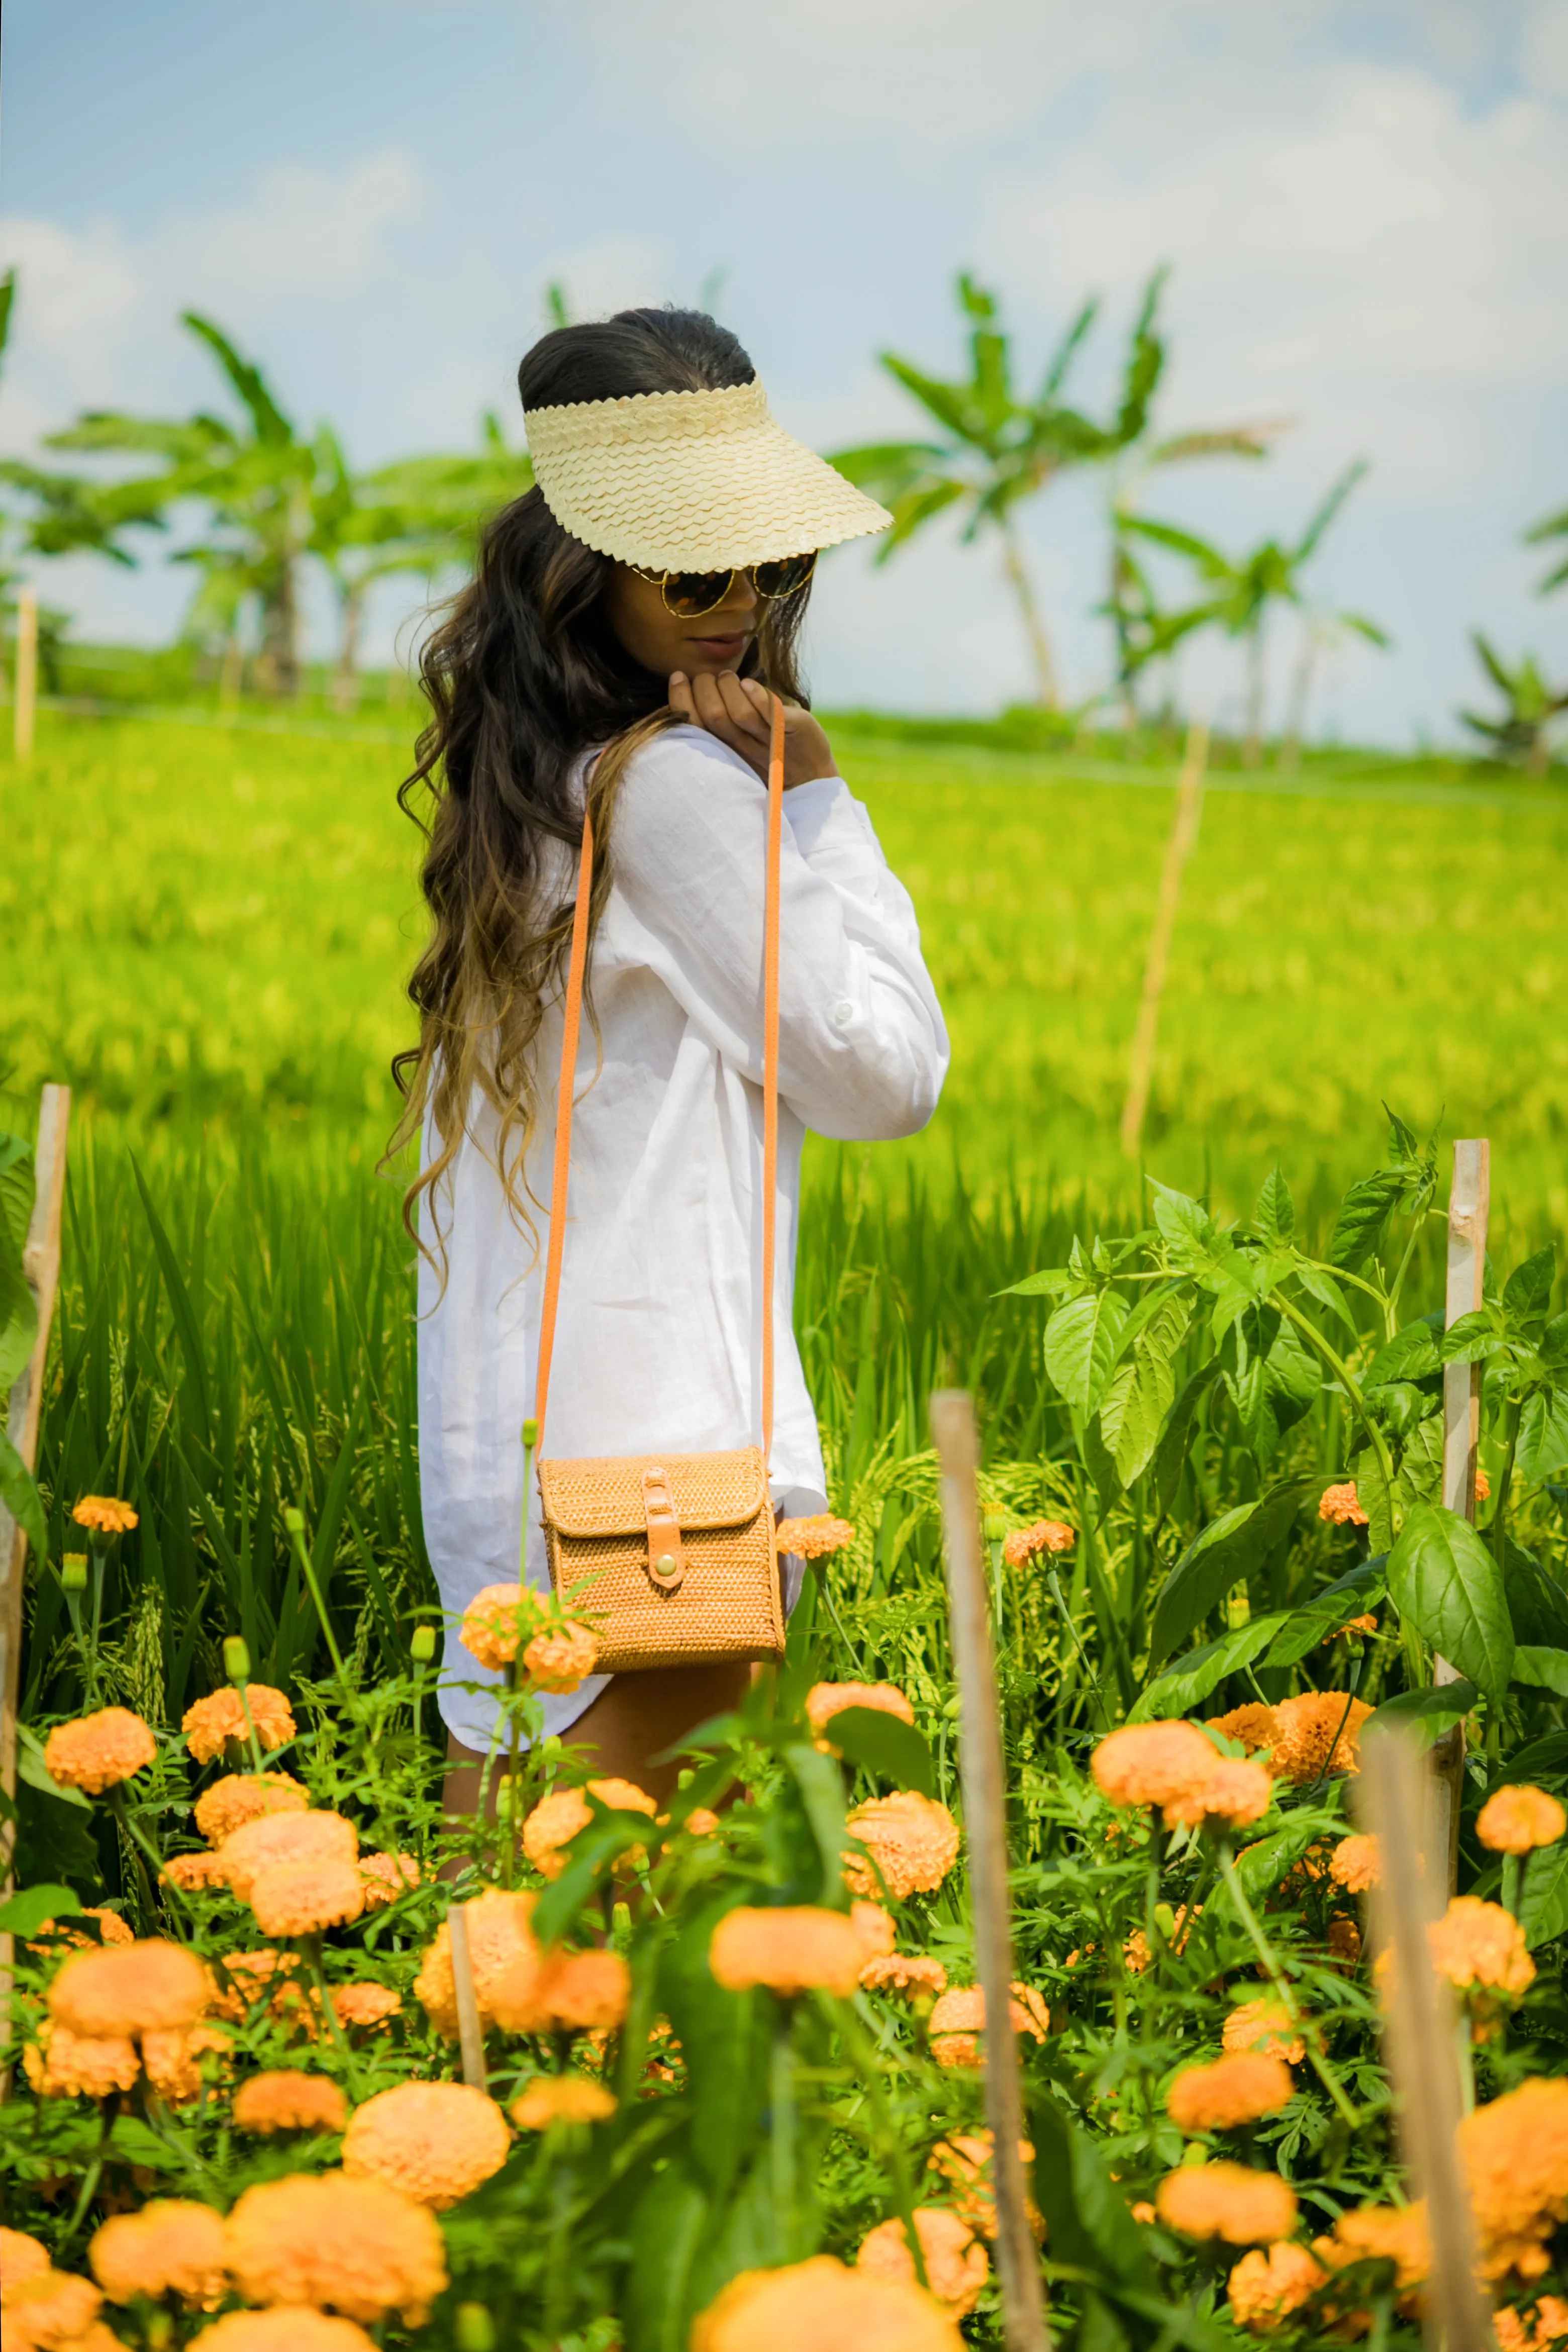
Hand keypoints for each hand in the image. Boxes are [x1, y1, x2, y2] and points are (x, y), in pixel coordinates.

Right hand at [669, 669, 835, 789]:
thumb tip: (688, 683)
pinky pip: (774, 715)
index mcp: (724, 749)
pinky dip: (760, 697)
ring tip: (730, 678)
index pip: (695, 726)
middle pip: (715, 716)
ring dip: (730, 687)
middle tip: (710, 678)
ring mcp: (768, 740)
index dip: (681, 700)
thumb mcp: (736, 739)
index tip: (678, 676)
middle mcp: (743, 747)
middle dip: (705, 687)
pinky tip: (749, 684)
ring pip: (741, 714)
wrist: (810, 778)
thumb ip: (716, 717)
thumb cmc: (768, 754)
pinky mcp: (792, 731)